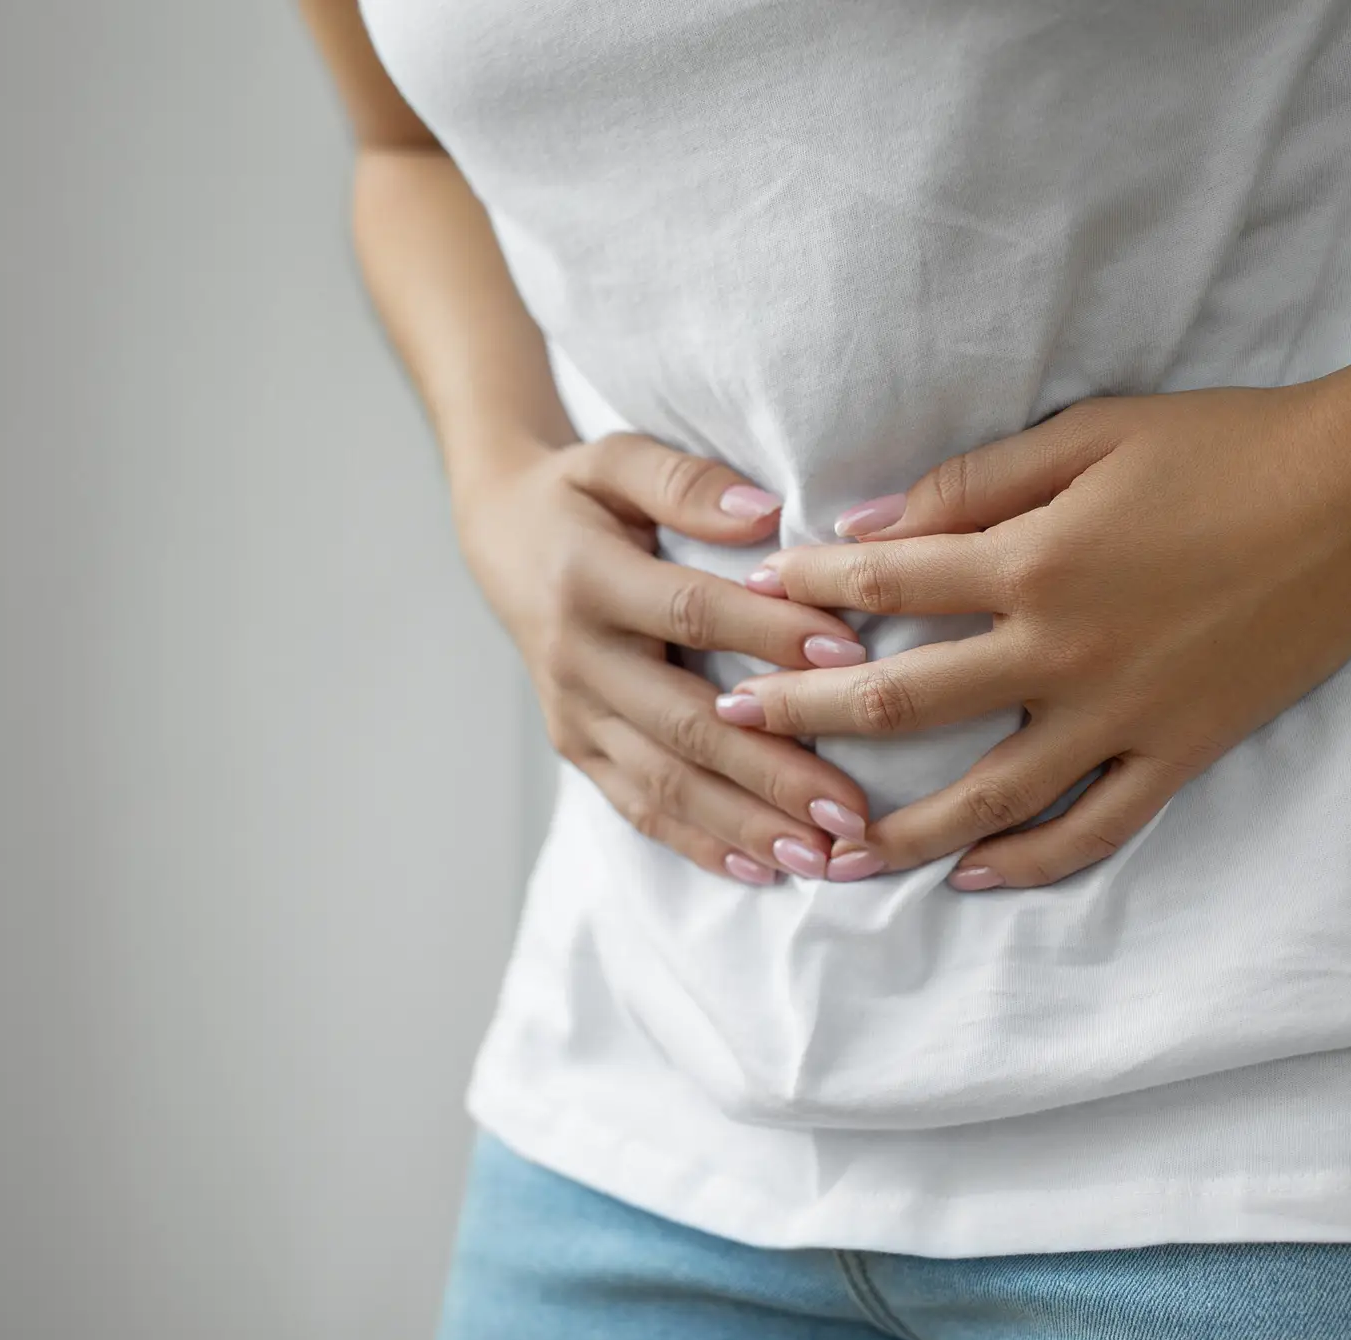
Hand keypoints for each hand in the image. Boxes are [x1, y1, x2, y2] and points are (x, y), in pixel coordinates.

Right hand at [453, 432, 874, 882]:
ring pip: (665, 782)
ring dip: (745, 825)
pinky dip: (698, 843)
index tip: (848, 658)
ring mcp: (573, 714)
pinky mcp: (575, 748)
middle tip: (850, 810)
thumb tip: (765, 515)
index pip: (693, 613)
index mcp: (588, 581)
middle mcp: (576, 658)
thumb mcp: (618, 459)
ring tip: (821, 857)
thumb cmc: (579, 496)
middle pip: (685, 723)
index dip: (769, 634)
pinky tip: (759, 869)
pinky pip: (638, 807)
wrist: (499, 540)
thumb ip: (686, 481)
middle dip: (771, 773)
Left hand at [725, 381, 1350, 888]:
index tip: (750, 600)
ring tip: (825, 853)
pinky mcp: (1180, 751)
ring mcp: (1122, 715)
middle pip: (905, 700)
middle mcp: (1062, 651)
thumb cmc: (1227, 445)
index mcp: (1033, 559)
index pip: (885, 585)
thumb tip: (866, 522)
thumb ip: (972, 483)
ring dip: (896, 828)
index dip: (807, 589)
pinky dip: (1030, 860)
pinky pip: (1094, 828)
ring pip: (987, 795)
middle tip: (733, 731)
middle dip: (807, 715)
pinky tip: (972, 877)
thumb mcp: (1091, 434)